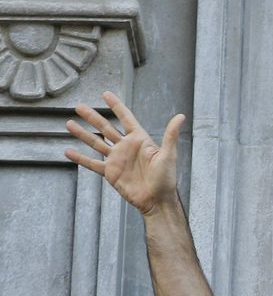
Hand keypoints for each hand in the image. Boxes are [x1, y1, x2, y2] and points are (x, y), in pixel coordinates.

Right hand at [65, 91, 185, 215]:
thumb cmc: (166, 179)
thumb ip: (171, 135)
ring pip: (96, 142)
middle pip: (106, 127)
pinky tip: (68, 151)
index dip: (116, 106)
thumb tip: (181, 116)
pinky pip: (92, 163)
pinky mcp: (110, 172)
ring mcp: (117, 159)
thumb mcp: (168, 155)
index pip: (126, 118)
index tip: (106, 94)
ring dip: (83, 133)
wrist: (157, 201)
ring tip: (69, 123)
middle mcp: (126, 147)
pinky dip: (80, 158)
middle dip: (92, 116)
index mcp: (140, 140)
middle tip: (78, 106)